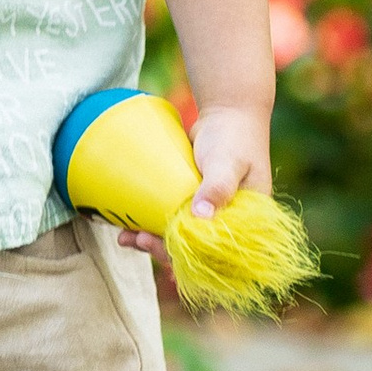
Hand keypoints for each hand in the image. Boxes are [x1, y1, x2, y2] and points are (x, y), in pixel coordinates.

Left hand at [122, 102, 273, 261]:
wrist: (227, 113)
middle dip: (164, 250)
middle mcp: (226, 222)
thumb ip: (218, 187)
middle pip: (195, 250)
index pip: (219, 253)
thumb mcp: (228, 162)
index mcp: (245, 222)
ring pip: (179, 238)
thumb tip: (200, 215)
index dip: (193, 257)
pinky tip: (129, 228)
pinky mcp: (190, 202)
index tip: (165, 249)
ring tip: (126, 238)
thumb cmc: (234, 137)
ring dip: (152, 242)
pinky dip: (151, 225)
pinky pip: (171, 220)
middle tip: (140, 240)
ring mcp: (207, 212)